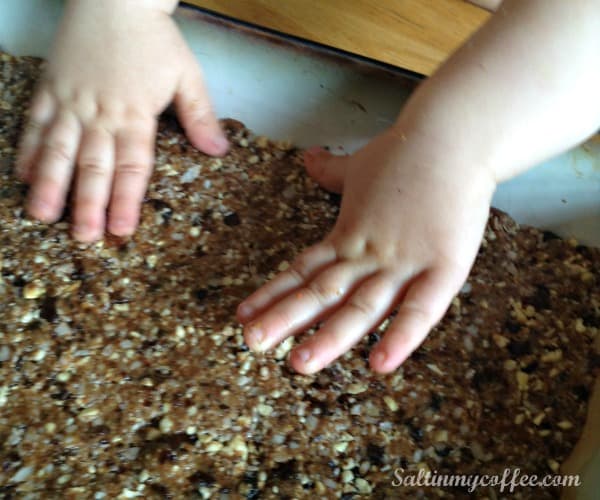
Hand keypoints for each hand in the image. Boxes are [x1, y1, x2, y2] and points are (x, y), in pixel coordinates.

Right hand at [16, 0, 227, 241]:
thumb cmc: (154, 38)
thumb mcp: (187, 75)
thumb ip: (200, 116)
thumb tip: (218, 151)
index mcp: (135, 115)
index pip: (132, 167)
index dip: (126, 201)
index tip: (121, 230)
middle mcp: (100, 114)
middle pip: (94, 167)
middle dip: (88, 204)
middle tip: (83, 237)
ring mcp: (70, 102)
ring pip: (59, 150)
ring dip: (51, 186)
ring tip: (42, 216)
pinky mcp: (50, 88)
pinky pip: (35, 123)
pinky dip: (29, 150)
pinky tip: (24, 175)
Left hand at [237, 126, 495, 373]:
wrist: (453, 136)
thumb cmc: (405, 151)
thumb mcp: (360, 165)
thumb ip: (331, 171)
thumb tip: (308, 157)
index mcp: (348, 234)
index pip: (303, 270)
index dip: (273, 294)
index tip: (242, 313)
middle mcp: (368, 254)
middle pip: (322, 293)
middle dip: (285, 320)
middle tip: (251, 343)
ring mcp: (404, 263)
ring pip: (361, 307)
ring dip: (329, 337)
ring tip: (299, 363)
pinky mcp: (444, 268)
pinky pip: (421, 310)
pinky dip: (401, 337)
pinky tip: (379, 366)